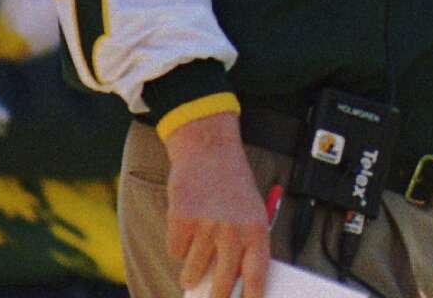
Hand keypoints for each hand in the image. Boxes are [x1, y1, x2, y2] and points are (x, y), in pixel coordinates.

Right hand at [165, 112, 269, 297]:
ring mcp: (207, 227)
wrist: (210, 150)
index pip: (257, 275)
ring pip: (194, 272)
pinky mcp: (182, 221)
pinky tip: (187, 222)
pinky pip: (175, 253)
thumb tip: (228, 287)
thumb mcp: (250, 212)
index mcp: (257, 229)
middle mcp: (234, 230)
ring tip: (199, 245)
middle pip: (223, 285)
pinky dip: (178, 244)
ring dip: (192, 269)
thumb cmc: (232, 186)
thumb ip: (243, 246)